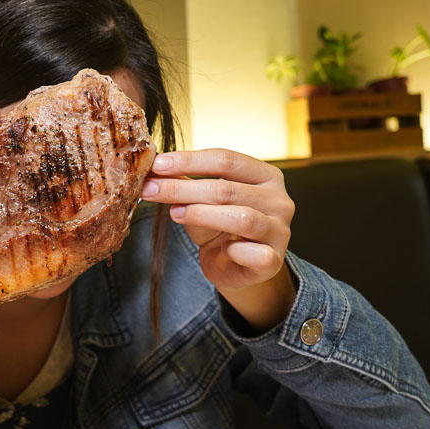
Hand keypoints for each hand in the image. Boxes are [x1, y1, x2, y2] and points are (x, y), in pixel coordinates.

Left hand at [141, 149, 295, 328]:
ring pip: (241, 217)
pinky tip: (218, 250)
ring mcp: (280, 230)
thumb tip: (155, 169)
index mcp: (265, 175)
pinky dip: (232, 251)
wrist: (237, 269)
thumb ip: (185, 185)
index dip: (189, 160)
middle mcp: (279, 199)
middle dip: (182, 188)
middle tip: (150, 189)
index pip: (226, 159)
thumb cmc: (220, 228)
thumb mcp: (201, 202)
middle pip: (227, 188)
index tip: (157, 164)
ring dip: (201, 214)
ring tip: (174, 213)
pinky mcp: (274, 260)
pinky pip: (253, 253)